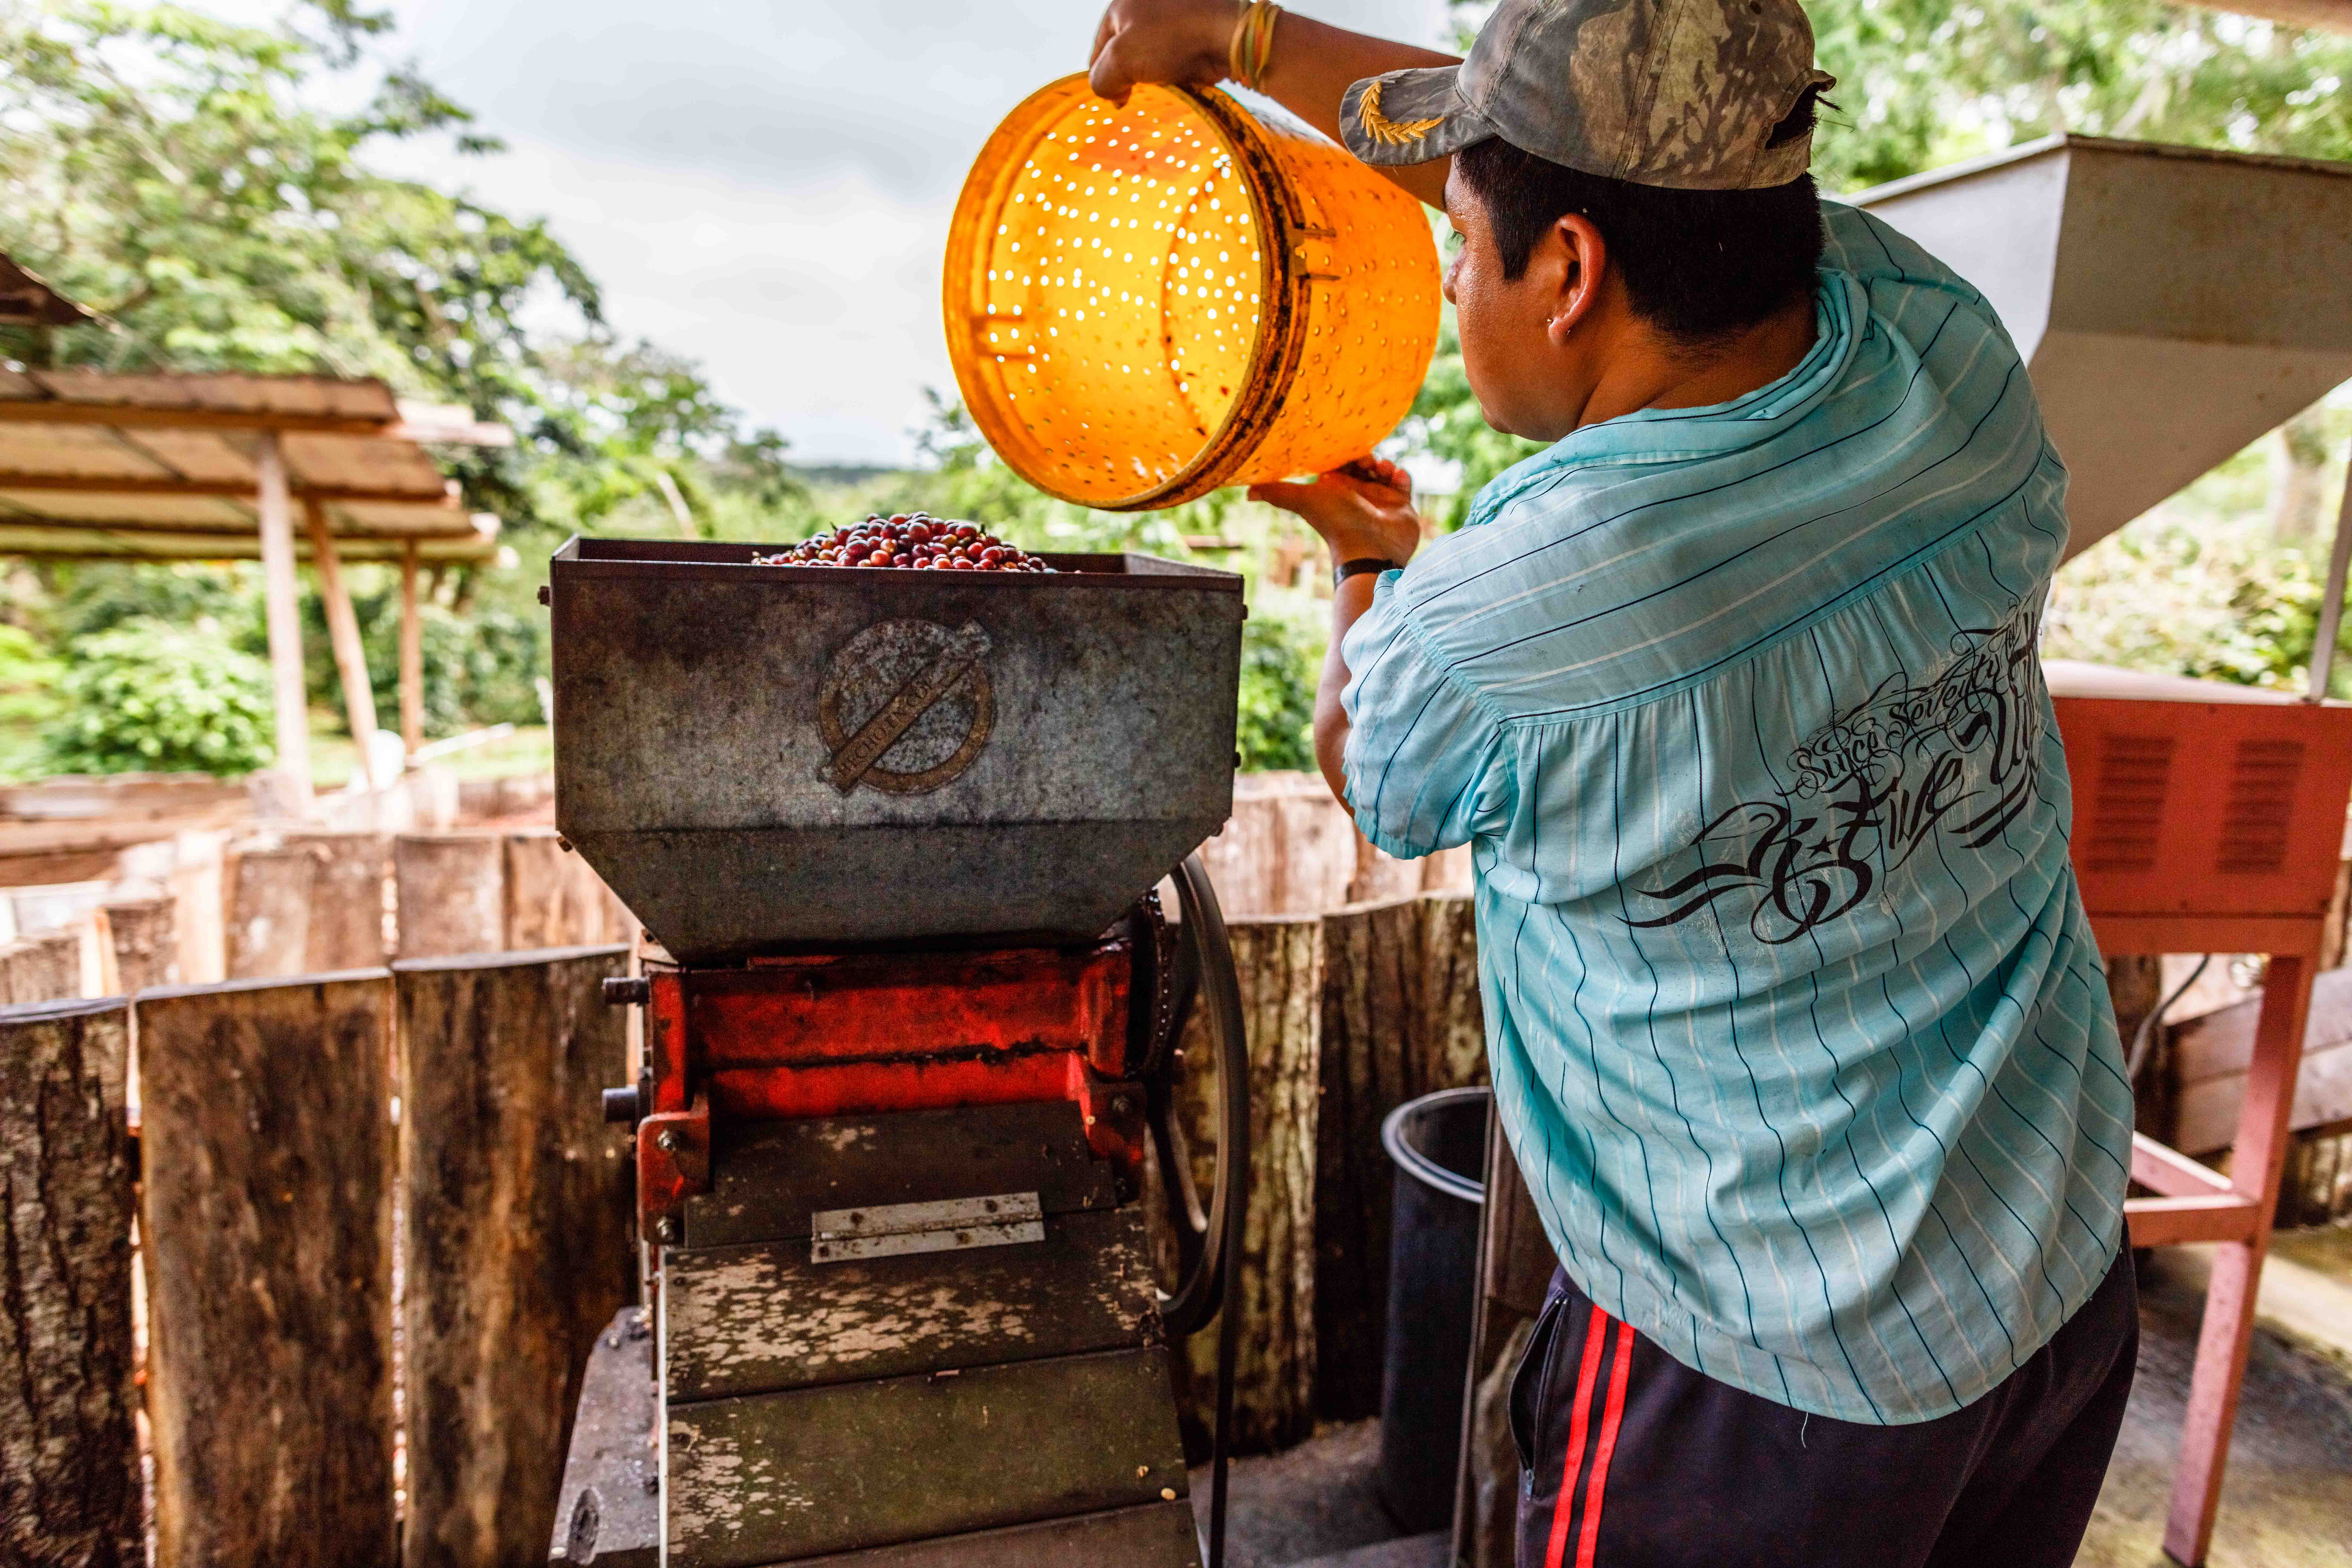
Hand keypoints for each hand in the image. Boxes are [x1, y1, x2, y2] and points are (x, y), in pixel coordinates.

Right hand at [1089, 0, 1236, 104]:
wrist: (1230, 31)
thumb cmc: (1171, 39)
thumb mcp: (1121, 59)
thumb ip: (1102, 78)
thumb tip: (1111, 91)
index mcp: (1124, 1)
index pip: (1100, 43)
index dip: (1102, 74)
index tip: (1115, 101)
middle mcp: (1149, 3)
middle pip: (1129, 48)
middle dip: (1132, 75)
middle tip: (1138, 98)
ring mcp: (1177, 13)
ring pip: (1156, 53)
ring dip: (1158, 75)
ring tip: (1167, 86)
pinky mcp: (1199, 26)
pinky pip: (1182, 54)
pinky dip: (1181, 70)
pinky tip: (1187, 80)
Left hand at [1249, 456, 1422, 567]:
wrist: (1369, 550)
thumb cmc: (1336, 524)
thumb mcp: (1305, 501)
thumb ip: (1278, 493)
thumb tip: (1247, 492)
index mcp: (1335, 489)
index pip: (1341, 462)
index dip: (1346, 453)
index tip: (1352, 452)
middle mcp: (1356, 493)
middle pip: (1363, 464)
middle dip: (1367, 457)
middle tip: (1369, 462)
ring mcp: (1379, 500)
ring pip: (1384, 472)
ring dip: (1386, 465)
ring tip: (1384, 470)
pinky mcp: (1400, 507)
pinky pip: (1403, 484)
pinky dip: (1402, 477)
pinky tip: (1397, 476)